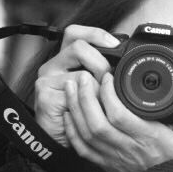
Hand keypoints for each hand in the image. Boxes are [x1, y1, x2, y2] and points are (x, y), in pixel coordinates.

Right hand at [34, 25, 120, 145]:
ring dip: (98, 87)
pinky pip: (75, 93)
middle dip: (101, 61)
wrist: (61, 138)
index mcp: (65, 59)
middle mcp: (53, 66)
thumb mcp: (96, 87)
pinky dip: (89, 102)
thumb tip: (127, 63)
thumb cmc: (82, 113)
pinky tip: (92, 109)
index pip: (76, 33)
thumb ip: (104, 72)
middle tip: (111, 77)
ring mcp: (46, 80)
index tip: (116, 44)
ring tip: (102, 99)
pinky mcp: (45, 96)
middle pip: (78, 46)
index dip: (96, 34)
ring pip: (81, 72)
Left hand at [62, 72, 172, 171]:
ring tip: (71, 87)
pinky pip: (82, 148)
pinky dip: (71, 130)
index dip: (108, 94)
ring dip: (75, 108)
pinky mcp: (105, 164)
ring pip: (86, 132)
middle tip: (83, 77)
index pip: (119, 115)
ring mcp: (113, 157)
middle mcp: (127, 147)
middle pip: (96, 122)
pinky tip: (68, 114)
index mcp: (147, 138)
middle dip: (85, 97)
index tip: (107, 77)